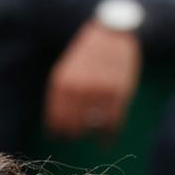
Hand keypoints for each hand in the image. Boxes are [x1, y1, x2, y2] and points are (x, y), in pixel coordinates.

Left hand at [43, 20, 141, 140]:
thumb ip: (60, 98)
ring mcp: (100, 91)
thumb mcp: (65, 72)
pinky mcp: (120, 92)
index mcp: (62, 85)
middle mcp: (79, 89)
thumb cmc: (85, 57)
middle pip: (73, 127)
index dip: (58, 132)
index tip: (61, 136)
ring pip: (93, 127)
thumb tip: (55, 129)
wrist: (112, 32)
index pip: (56, 121)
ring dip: (92, 135)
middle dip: (74, 134)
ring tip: (93, 136)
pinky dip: (108, 136)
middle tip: (77, 135)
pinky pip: (112, 123)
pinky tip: (106, 142)